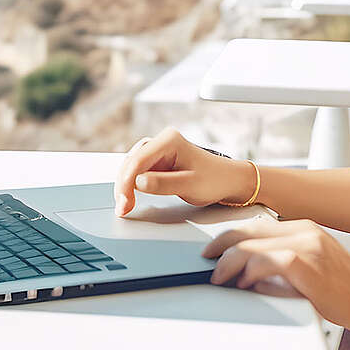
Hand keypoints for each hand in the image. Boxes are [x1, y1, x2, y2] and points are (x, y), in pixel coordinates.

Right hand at [114, 127, 254, 216]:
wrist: (227, 180)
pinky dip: (131, 184)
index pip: (139, 160)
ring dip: (125, 185)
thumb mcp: (190, 185)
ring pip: (131, 165)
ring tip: (125, 206)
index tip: (125, 204)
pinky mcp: (157, 161)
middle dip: (123, 185)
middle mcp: (161, 141)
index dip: (127, 182)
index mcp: (169, 140)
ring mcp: (158, 150)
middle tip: (122, 209)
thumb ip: (163, 184)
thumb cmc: (214, 180)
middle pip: (131, 161)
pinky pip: (137, 170)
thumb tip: (138, 182)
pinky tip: (130, 197)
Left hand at [204, 218, 349, 336]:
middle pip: (248, 231)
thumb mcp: (310, 264)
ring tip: (223, 278)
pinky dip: (250, 272)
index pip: (255, 225)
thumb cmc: (342, 289)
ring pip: (252, 246)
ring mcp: (306, 244)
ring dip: (230, 263)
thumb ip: (282, 258)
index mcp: (302, 227)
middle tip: (210, 263)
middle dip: (221, 247)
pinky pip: (267, 262)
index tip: (214, 249)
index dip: (229, 237)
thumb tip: (246, 267)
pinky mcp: (307, 263)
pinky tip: (245, 283)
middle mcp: (303, 230)